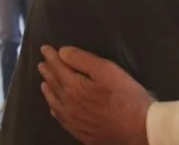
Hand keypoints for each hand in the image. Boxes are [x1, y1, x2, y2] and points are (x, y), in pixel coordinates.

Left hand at [39, 46, 153, 144]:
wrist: (136, 129)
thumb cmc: (125, 96)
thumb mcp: (107, 70)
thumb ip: (83, 60)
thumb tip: (63, 52)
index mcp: (74, 87)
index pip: (59, 67)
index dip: (52, 56)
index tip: (45, 48)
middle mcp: (68, 104)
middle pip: (54, 84)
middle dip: (48, 71)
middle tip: (42, 63)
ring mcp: (72, 119)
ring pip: (54, 101)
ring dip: (48, 89)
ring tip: (44, 82)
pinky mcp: (79, 131)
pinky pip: (60, 117)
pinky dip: (54, 107)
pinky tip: (54, 107)